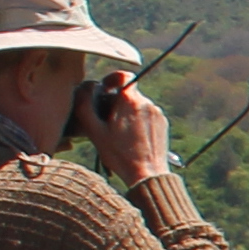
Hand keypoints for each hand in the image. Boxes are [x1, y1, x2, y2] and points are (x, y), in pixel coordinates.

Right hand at [84, 69, 172, 186]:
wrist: (147, 174)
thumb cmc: (120, 154)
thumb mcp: (94, 131)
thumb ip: (85, 106)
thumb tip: (85, 89)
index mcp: (130, 100)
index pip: (123, 76)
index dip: (112, 80)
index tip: (104, 90)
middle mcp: (147, 103)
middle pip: (128, 93)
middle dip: (116, 102)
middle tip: (106, 120)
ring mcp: (157, 114)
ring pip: (137, 105)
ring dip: (127, 113)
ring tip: (119, 134)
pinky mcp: (163, 124)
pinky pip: (147, 116)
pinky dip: (138, 122)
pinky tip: (131, 138)